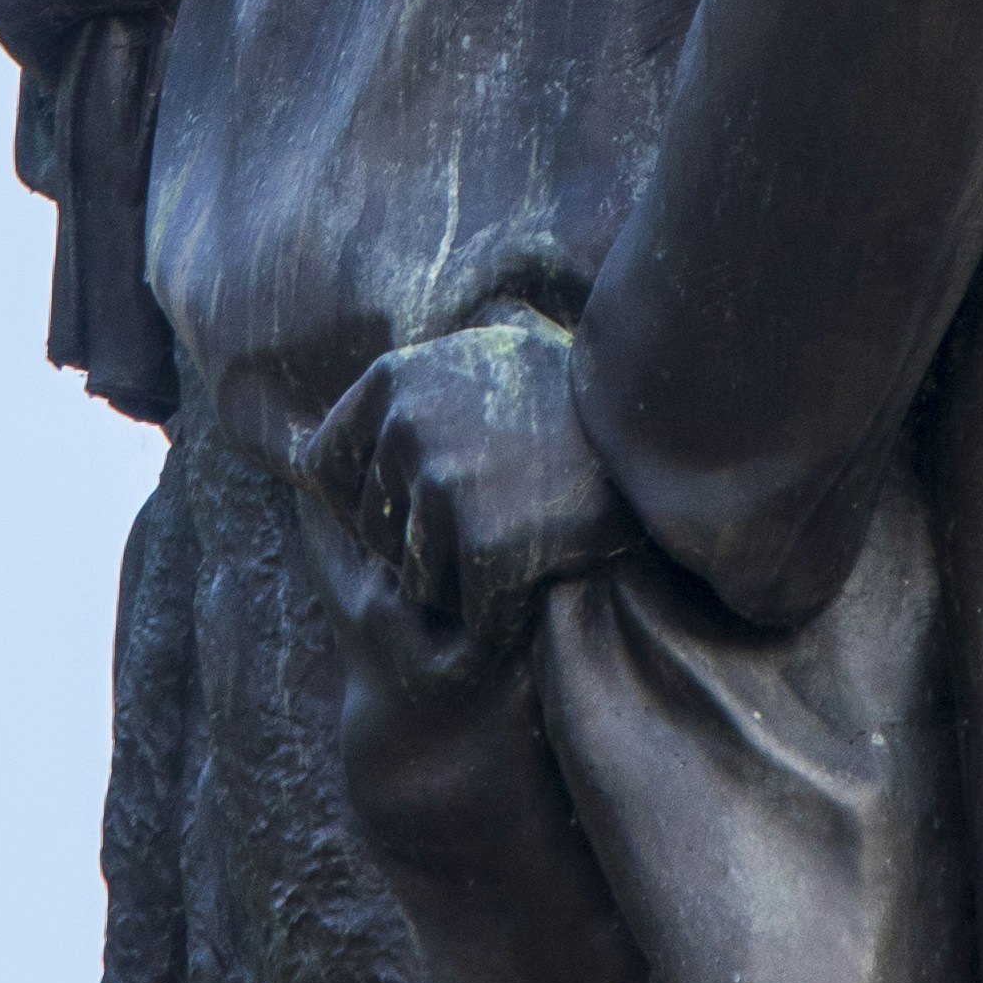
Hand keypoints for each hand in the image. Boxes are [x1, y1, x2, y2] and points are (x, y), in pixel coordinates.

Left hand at [299, 314, 628, 644]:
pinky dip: (510, 615)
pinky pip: (473, 614)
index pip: (326, 470)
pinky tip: (550, 574)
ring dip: (469, 583)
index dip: (376, 502)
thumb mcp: (481, 367)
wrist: (668, 420)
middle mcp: (408, 422)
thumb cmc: (571, 406)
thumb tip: (313, 461)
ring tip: (530, 538)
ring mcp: (448, 482)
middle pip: (375, 533)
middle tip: (502, 515)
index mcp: (394, 376)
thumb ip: (411, 399)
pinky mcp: (490, 543)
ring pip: (419, 581)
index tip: (428, 505)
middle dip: (428, 545)